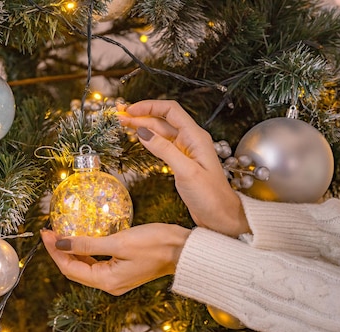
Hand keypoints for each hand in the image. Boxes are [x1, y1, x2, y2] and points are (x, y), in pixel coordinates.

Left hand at [40, 225, 189, 295]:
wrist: (184, 250)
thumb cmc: (156, 244)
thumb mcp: (118, 242)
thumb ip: (87, 244)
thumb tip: (60, 244)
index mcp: (107, 281)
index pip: (70, 269)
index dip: (55, 251)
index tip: (45, 233)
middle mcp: (109, 284)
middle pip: (75, 270)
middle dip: (59, 251)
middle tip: (49, 232)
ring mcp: (116, 279)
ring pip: (85, 267)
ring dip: (71, 251)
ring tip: (60, 234)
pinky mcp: (123, 270)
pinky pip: (97, 263)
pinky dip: (86, 252)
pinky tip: (81, 239)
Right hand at [117, 100, 249, 236]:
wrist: (220, 216)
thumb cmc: (210, 196)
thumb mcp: (186, 172)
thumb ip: (164, 150)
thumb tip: (142, 132)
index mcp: (196, 137)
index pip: (171, 111)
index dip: (149, 107)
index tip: (130, 110)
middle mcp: (191, 140)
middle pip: (163, 120)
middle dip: (141, 116)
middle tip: (120, 118)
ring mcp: (185, 150)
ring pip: (161, 132)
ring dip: (142, 127)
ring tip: (123, 125)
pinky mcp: (181, 161)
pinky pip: (162, 144)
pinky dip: (148, 139)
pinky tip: (138, 139)